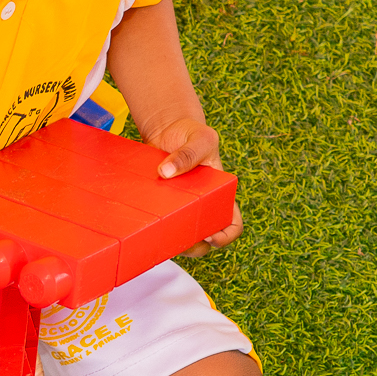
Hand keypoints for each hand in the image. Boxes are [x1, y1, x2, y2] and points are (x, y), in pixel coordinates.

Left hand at [144, 116, 245, 255]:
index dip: (225, 235)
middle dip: (193, 246)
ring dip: (171, 241)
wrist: (167, 129)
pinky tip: (144, 222)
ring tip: (160, 233)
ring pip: (180, 238)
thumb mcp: (200, 137)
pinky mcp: (160, 207)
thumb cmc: (191, 133)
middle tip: (179, 239)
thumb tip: (166, 172)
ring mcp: (180, 209)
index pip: (232, 224)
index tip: (209, 234)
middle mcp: (202, 206)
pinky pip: (159, 227)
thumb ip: (189, 154)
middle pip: (204, 241)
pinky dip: (153, 229)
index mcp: (220, 194)